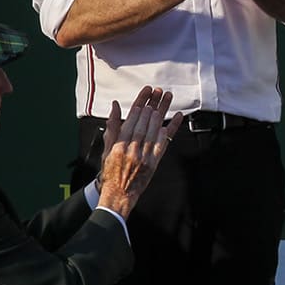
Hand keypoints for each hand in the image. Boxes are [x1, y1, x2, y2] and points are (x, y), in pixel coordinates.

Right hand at [96, 86, 181, 217]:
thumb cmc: (111, 171)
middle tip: (159, 90)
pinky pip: (164, 142)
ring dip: (163, 111)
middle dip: (153, 103)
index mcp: (118, 144)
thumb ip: (112, 127)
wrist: (119, 194)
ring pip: (155, 128)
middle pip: (145, 121)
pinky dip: (171, 128)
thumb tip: (116, 106)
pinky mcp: (155, 162)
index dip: (141, 102)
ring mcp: (144, 155)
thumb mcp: (107, 149)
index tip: (147, 91)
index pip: (132, 118)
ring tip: (167, 97)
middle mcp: (132, 149)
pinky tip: (177, 116)